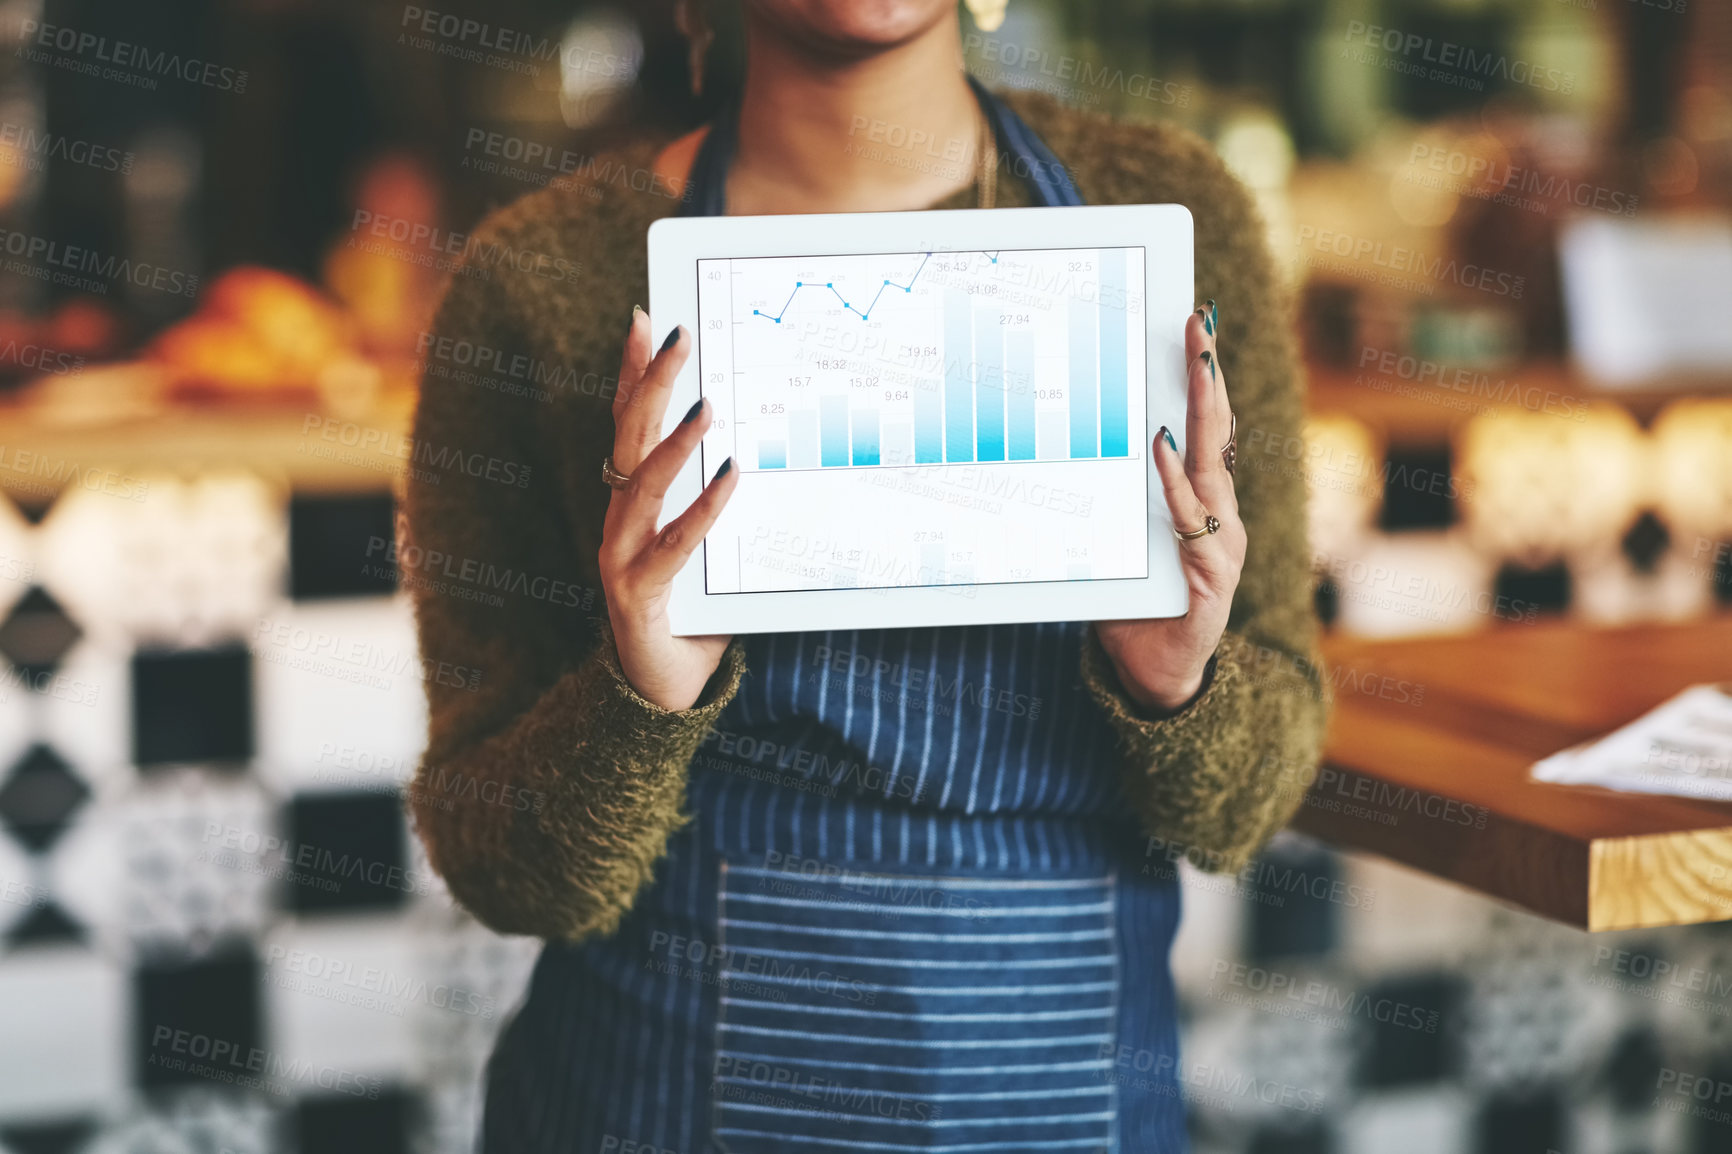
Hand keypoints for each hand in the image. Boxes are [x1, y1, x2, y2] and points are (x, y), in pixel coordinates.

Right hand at [598, 308, 739, 710]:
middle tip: (674, 333)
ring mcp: (620, 557)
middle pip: (628, 437)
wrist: (664, 693)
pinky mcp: (637, 595)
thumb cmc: (695, 614)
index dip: (632, 371)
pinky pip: (673, 545)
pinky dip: (701, 510)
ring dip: (673, 442)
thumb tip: (776, 449)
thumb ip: (728, 504)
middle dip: (649, 381)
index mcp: (633, 503)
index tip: (646, 318)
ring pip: (640, 485)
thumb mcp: (716, 548)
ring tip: (705, 405)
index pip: (628, 423)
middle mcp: (618, 521)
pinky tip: (729, 478)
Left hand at [1095, 301, 1244, 713]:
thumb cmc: (1136, 608)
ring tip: (1197, 364)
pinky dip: (1173, 478)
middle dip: (1208, 374)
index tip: (1195, 327)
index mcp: (1204, 502)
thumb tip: (1063, 448)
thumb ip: (1109, 502)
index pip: (1204, 429)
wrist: (1158, 677)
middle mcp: (1221, 514)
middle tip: (1201, 322)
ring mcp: (1222, 541)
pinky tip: (1160, 444)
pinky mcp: (1211, 573)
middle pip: (1215, 432)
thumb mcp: (1118, 544)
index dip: (1202, 379)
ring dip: (1203, 410)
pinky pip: (1190, 516)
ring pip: (1211, 463)